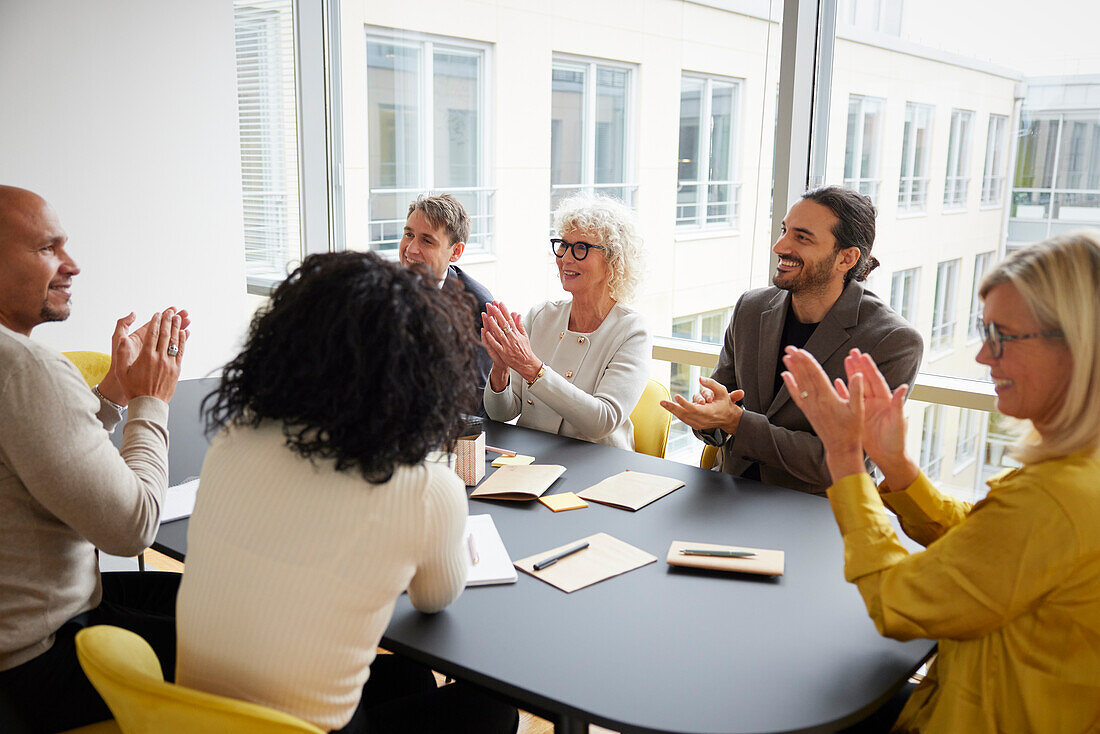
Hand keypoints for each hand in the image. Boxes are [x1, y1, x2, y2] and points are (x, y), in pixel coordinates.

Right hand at [112, 308, 187, 402]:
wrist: (148, 404)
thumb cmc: (133, 388)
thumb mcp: (121, 371)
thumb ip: (121, 353)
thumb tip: (123, 339)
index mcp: (146, 356)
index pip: (152, 334)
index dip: (155, 322)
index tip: (157, 314)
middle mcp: (159, 358)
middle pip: (165, 335)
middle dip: (168, 321)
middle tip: (170, 311)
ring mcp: (170, 364)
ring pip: (175, 341)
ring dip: (177, 328)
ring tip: (178, 318)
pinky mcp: (177, 370)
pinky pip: (181, 352)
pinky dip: (183, 341)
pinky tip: (184, 333)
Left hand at [481, 302, 541, 382]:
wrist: (526, 363)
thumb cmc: (525, 349)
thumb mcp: (524, 335)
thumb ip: (519, 324)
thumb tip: (516, 313)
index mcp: (517, 333)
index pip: (509, 319)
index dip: (504, 310)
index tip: (500, 303)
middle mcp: (512, 338)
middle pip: (504, 324)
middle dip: (497, 314)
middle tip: (492, 305)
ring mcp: (508, 345)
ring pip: (499, 333)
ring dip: (493, 324)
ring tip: (488, 316)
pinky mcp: (504, 353)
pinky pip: (496, 345)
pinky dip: (491, 339)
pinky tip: (486, 332)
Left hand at [660, 377, 744, 433]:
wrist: (728, 419)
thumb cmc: (725, 403)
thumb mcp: (722, 391)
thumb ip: (712, 384)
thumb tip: (700, 378)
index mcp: (709, 412)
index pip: (694, 409)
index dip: (684, 403)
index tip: (676, 396)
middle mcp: (703, 420)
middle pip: (685, 414)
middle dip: (673, 407)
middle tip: (662, 402)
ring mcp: (699, 424)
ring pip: (683, 417)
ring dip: (672, 410)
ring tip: (663, 403)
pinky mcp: (696, 425)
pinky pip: (684, 419)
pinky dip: (677, 413)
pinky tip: (670, 407)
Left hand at [780, 346, 864, 481]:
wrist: (840, 448)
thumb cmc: (852, 430)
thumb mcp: (859, 410)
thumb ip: (857, 391)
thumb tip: (859, 374)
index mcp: (828, 398)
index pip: (816, 375)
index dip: (808, 362)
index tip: (801, 350)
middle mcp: (816, 401)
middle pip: (805, 377)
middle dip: (797, 361)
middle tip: (790, 347)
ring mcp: (810, 407)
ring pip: (799, 384)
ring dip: (792, 369)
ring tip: (786, 357)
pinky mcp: (808, 412)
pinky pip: (796, 396)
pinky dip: (790, 385)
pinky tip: (786, 376)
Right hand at [843, 349, 917, 489]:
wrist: (889, 457)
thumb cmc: (896, 441)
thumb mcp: (897, 422)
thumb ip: (898, 404)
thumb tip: (903, 387)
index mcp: (886, 401)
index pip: (876, 381)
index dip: (869, 368)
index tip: (863, 355)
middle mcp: (876, 401)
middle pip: (866, 380)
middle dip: (859, 366)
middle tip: (852, 352)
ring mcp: (866, 408)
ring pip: (857, 387)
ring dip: (851, 374)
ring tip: (845, 361)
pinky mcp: (859, 416)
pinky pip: (850, 400)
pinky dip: (843, 391)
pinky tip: (836, 382)